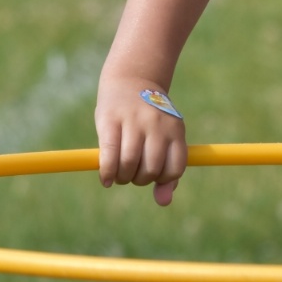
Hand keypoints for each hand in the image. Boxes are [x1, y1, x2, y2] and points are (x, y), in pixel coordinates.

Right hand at [94, 75, 187, 205]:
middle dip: (139, 179)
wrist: (130, 79)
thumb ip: (167, 171)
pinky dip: (107, 172)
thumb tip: (164, 202)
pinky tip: (106, 179)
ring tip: (118, 175)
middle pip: (151, 169)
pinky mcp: (111, 120)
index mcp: (175, 129)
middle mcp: (157, 124)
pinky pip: (110, 154)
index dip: (162, 179)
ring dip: (122, 178)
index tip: (152, 176)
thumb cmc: (149, 118)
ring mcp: (134, 121)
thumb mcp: (165, 139)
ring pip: (129, 163)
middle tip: (131, 174)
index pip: (175, 168)